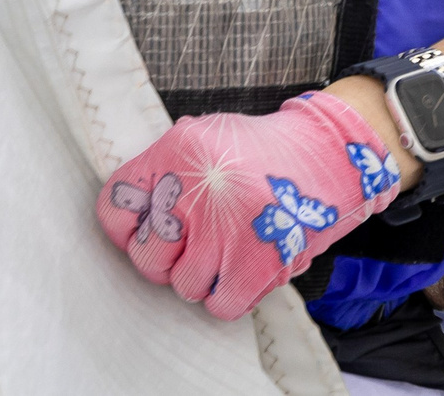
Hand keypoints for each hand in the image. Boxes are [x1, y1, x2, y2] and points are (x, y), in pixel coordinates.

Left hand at [95, 91, 401, 320]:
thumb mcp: (203, 139)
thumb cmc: (261, 152)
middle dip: (167, 260)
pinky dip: (230, 294)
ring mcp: (226, 229)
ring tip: (228, 250)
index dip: (127, 230)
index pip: (114, 209)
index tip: (145, 233)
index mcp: (176, 151)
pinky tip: (244, 267)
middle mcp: (195, 189)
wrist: (329, 153)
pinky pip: (219, 304)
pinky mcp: (257, 262)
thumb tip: (130, 218)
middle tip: (192, 246)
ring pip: (184, 285)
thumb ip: (164, 173)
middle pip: (146, 257)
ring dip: (204, 276)